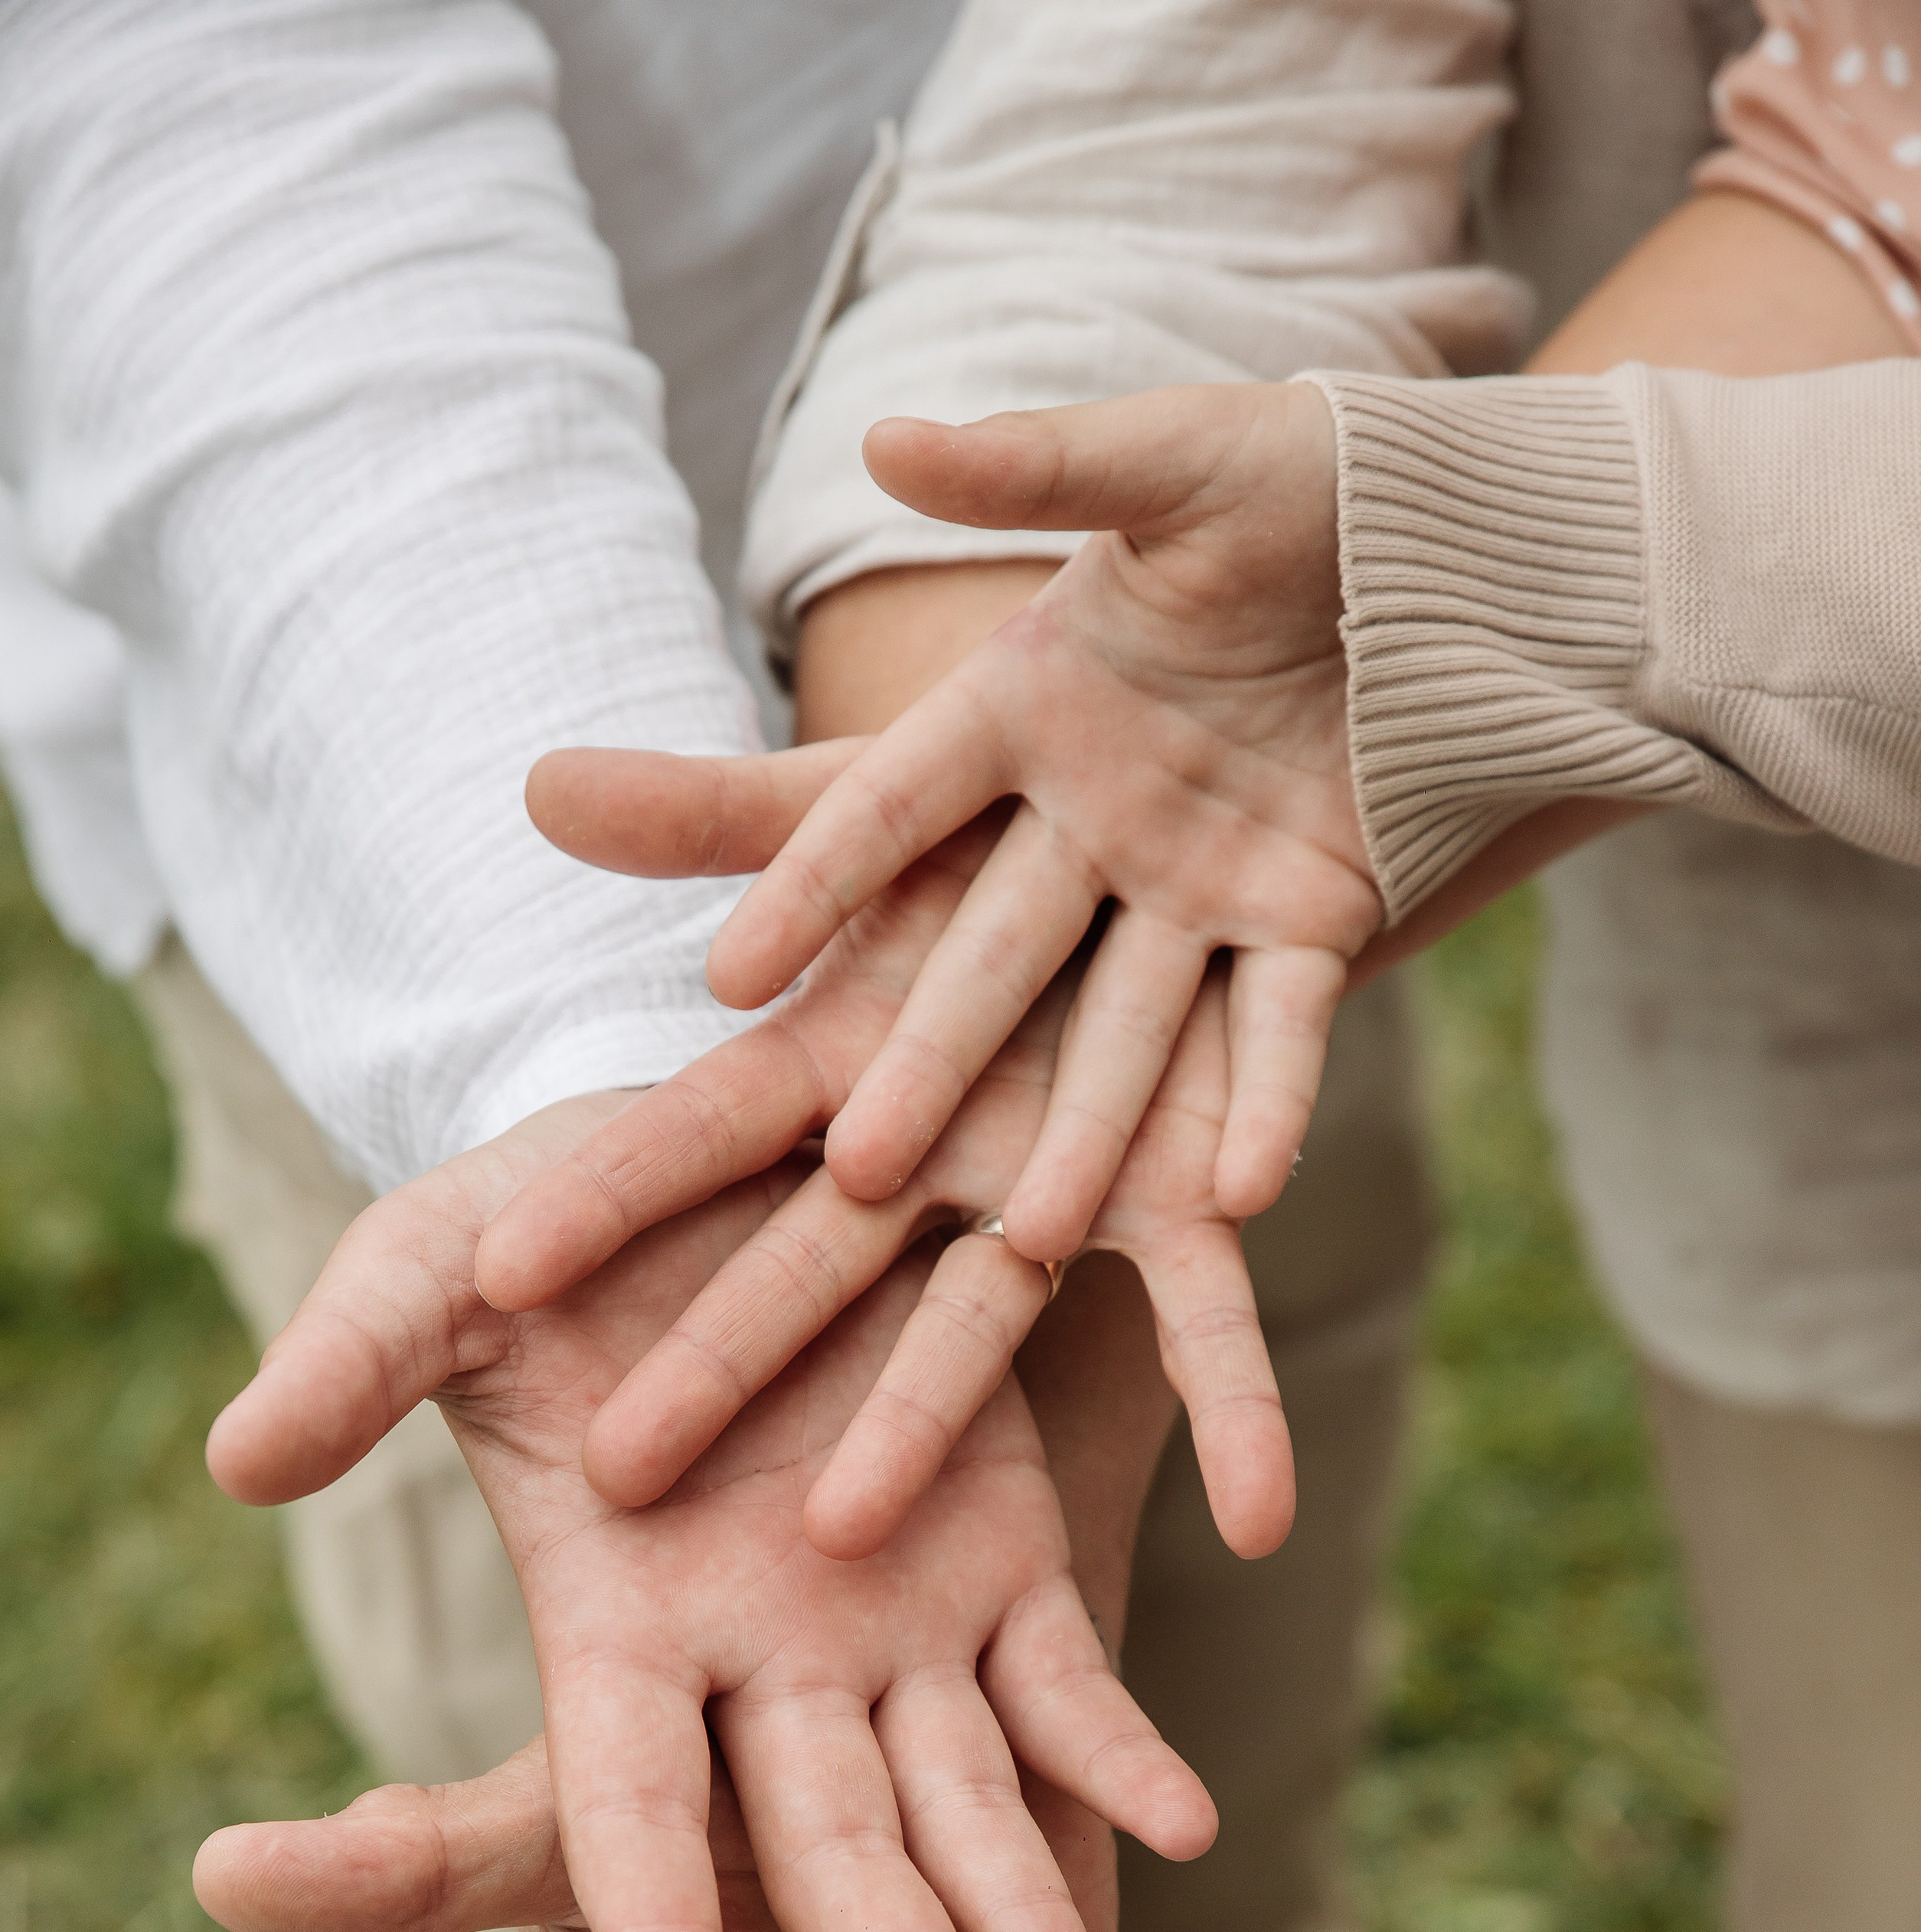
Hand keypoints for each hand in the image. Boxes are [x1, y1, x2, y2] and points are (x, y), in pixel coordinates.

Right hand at [206, 1121, 1211, 1931]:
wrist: (736, 1154)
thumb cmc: (560, 1211)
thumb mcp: (435, 1266)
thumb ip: (357, 1362)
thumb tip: (237, 1462)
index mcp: (618, 1624)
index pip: (631, 1802)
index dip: (658, 1918)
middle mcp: (760, 1662)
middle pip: (830, 1838)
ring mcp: (893, 1623)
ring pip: (965, 1796)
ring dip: (1020, 1907)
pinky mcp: (1001, 1557)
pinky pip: (1065, 1677)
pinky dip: (1116, 1749)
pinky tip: (1184, 1826)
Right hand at [487, 784, 1293, 1561]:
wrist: (1209, 799)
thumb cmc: (1018, 810)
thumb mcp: (865, 794)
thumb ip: (716, 813)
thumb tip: (539, 781)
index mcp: (847, 1057)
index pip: (700, 1129)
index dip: (606, 1191)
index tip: (499, 1269)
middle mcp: (938, 1147)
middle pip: (812, 1263)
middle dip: (723, 1357)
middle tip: (618, 1470)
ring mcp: (1067, 1175)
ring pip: (982, 1316)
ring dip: (919, 1418)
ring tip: (848, 1531)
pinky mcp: (1208, 1187)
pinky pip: (1212, 1306)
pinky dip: (1229, 1395)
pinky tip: (1254, 1514)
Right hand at [535, 383, 1371, 1265]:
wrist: (1465, 541)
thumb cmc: (1306, 477)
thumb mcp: (1175, 458)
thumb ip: (1038, 466)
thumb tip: (885, 437)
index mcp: (1027, 708)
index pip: (894, 804)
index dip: (814, 888)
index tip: (726, 980)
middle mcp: (1091, 821)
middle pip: (987, 960)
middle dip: (928, 1064)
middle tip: (855, 1167)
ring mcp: (1197, 887)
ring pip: (1126, 1030)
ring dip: (1086, 1131)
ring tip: (1038, 1234)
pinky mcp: (1310, 924)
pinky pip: (1282, 1030)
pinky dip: (1267, 1104)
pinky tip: (1241, 1195)